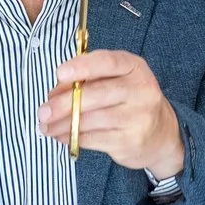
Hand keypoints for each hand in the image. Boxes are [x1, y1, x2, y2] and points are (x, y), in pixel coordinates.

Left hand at [40, 50, 185, 178]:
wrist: (162, 133)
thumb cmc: (129, 100)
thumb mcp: (115, 80)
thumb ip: (87, 81)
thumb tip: (53, 94)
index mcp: (134, 67)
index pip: (107, 62)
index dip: (82, 67)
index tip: (59, 74)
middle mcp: (140, 90)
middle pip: (96, 94)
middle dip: (64, 103)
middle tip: (42, 112)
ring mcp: (138, 117)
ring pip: (91, 120)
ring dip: (63, 124)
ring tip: (46, 126)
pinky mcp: (130, 141)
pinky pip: (93, 139)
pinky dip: (72, 137)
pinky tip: (61, 136)